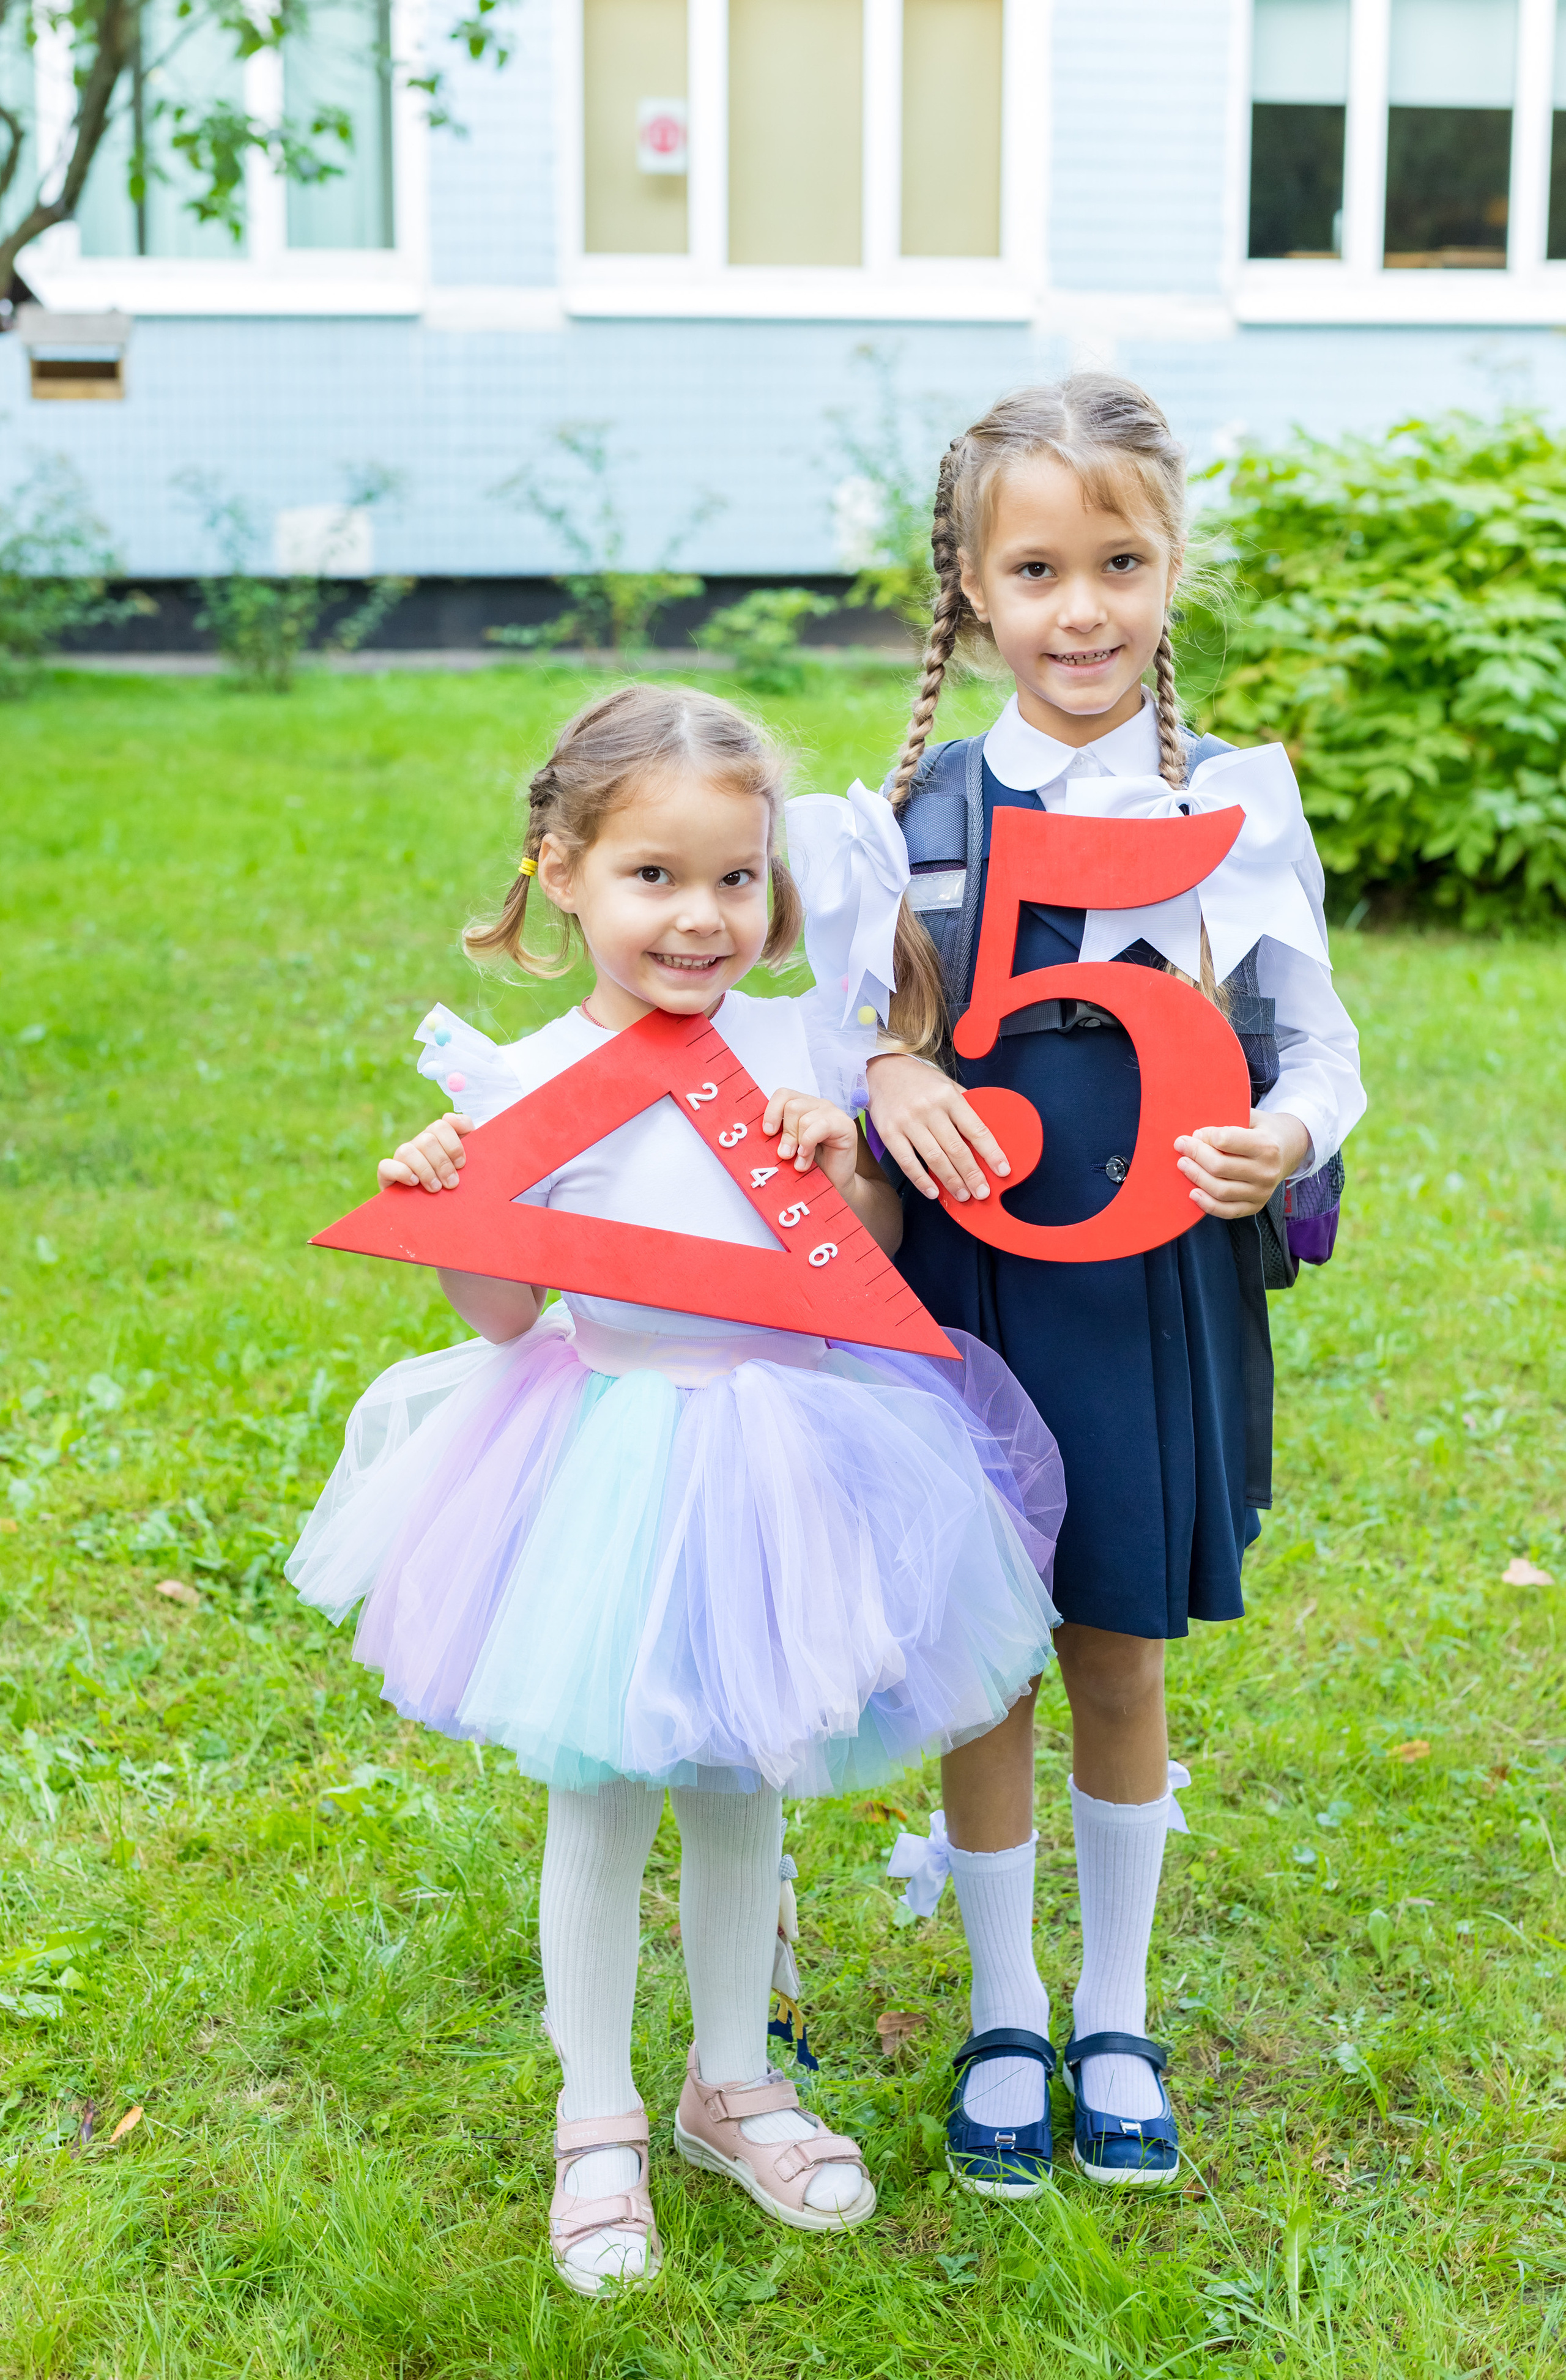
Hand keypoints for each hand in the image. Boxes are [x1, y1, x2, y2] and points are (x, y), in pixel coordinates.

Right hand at [379, 1112, 476, 1191]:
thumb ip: (467, 1132)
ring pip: (406, 1151)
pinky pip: (386, 1166)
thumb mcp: (467, 1161)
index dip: (453, 1145)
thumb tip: (450, 1117)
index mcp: (437, 1138)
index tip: (461, 1164)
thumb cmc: (454, 1183)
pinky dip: (402, 1173)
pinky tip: (414, 1183)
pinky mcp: (386, 1174)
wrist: (436, 1212)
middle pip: (427, 1140)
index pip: (442, 1125)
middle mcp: (418, 1144)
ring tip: (435, 1189)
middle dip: (442, 1163)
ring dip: (425, 1171)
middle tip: (451, 1183)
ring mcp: (401, 1158)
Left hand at [762, 1087, 860, 1194]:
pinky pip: (820, 1126)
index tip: (768, 1132)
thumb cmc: (810, 1164)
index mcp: (802, 1105)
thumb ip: (779, 1136)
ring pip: (804, 1118)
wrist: (834, 1182)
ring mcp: (832, 1112)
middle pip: (792, 1106)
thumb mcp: (789, 1147)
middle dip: (786, 1134)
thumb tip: (765, 1133)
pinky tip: (808, 1156)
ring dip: (798, 1143)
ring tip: (799, 1161)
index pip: (783, 1094)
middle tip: (785, 1155)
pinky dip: (809, 1143)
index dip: (772, 1112)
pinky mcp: (845, 1124)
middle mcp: (817, 1105)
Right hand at [865, 1053, 1009, 1203]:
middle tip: (983, 1193)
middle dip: (972, 1174)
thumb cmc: (921, 1082)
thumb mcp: (947, 1086)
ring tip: (963, 1196)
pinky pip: (907, 1162)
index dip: (991, 1152)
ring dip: (951, 1181)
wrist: (882, 1070)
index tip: (1003, 1170)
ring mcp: (907, 1122)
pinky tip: (934, 1192)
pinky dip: (921, 1180)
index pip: (975, 1129)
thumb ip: (966, 1108)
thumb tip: (987, 1138)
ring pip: (934, 1158)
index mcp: (949, 1097)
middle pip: (956, 1149)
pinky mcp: (889, 1133)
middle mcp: (929, 1109)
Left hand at [1174, 1110, 1311, 1219]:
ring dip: (1196, 1177)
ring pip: (1220, 1190)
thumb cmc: (1262, 1130)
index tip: (1196, 1133)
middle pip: (1219, 1166)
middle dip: (1195, 1155)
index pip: (1225, 1140)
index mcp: (1266, 1146)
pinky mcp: (1256, 1206)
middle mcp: (1267, 1171)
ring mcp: (1262, 1192)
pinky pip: (1227, 1211)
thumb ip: (1227, 1121)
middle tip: (1181, 1145)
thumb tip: (1197, 1135)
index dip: (1205, 1136)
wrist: (1289, 1149)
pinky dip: (1207, 1204)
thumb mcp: (1251, 1117)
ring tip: (1183, 1165)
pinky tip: (1193, 1193)